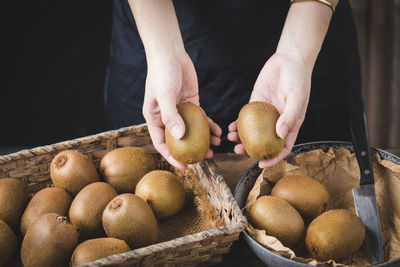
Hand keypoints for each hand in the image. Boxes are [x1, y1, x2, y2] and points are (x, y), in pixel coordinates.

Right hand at [143, 52, 221, 169]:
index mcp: (154, 118)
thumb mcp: (165, 95)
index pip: (161, 143)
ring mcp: (180, 111)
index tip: (184, 167)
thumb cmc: (162, 73)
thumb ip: (171, 116)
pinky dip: (209, 125)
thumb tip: (180, 137)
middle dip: (191, 152)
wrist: (170, 53)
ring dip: (203, 140)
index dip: (172, 157)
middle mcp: (167, 117)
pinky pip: (202, 118)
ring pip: (193, 131)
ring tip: (215, 149)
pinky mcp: (192, 103)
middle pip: (179, 140)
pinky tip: (219, 132)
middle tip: (204, 160)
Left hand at [228, 52, 311, 167]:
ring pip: (252, 132)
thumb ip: (289, 116)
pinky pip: (245, 118)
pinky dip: (237, 124)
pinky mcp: (255, 103)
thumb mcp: (297, 97)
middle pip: (263, 142)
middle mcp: (277, 122)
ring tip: (230, 139)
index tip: (261, 164)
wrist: (289, 59)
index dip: (273, 158)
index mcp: (290, 125)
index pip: (283, 148)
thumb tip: (280, 135)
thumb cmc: (298, 78)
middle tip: (237, 151)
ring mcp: (265, 114)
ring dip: (241, 139)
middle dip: (250, 150)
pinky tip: (230, 127)